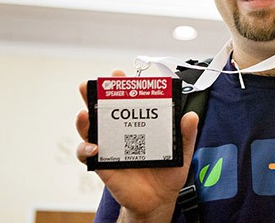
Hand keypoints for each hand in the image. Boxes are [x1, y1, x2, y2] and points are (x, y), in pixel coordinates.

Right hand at [76, 70, 198, 222]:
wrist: (160, 199)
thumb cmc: (169, 171)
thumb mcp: (182, 150)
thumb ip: (186, 133)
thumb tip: (190, 116)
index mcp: (139, 124)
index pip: (128, 101)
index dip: (121, 87)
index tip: (118, 75)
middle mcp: (121, 132)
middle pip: (102, 109)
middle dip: (94, 94)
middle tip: (93, 85)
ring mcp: (110, 147)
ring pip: (89, 128)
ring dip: (84, 119)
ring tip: (85, 113)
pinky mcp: (103, 165)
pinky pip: (87, 155)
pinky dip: (86, 150)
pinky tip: (94, 147)